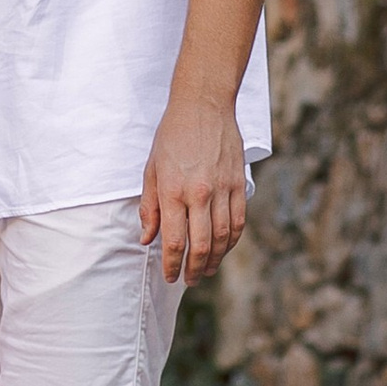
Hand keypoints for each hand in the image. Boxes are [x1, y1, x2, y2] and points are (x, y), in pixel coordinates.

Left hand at [140, 89, 251, 285]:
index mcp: (173, 191)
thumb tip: (147, 239)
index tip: (170, 277)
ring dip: (215, 260)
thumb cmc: (172, 135)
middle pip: (201, 246)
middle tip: (189, 281)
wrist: (204, 105)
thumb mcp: (151, 169)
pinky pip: (238, 221)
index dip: (172, 265)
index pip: (174, 241)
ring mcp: (222, 189)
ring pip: (222, 238)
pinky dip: (232, 240)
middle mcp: (199, 194)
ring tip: (207, 270)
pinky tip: (224, 248)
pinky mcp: (239, 183)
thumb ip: (149, 207)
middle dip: (194, 270)